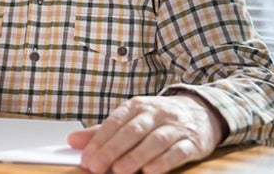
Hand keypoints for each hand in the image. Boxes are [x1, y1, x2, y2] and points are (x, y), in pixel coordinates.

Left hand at [67, 94, 225, 173]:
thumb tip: (73, 141)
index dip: (99, 141)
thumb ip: (102, 132)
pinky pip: (178, 151)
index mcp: (137, 106)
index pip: (115, 122)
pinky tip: (151, 170)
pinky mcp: (192, 142)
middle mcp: (156, 113)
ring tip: (120, 170)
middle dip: (113, 150)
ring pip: (154, 141)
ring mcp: (175, 127)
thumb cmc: (158, 119)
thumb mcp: (130, 120)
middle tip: (97, 166)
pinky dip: (164, 161)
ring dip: (136, 156)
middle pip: (132, 131)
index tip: (86, 157)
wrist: (200, 112)